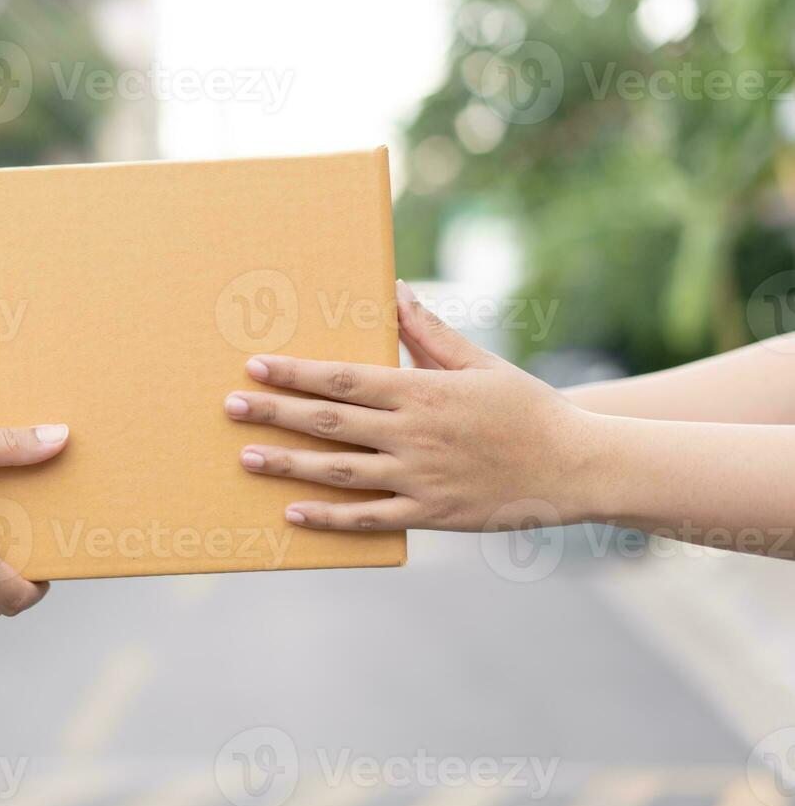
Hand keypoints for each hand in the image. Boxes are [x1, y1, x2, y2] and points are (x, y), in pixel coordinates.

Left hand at [225, 280, 595, 532]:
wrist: (576, 465)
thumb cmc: (524, 406)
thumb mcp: (477, 362)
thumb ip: (428, 331)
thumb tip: (393, 287)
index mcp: (422, 391)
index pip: (343, 380)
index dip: (295, 373)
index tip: (255, 366)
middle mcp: (414, 434)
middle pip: (330, 423)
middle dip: (275, 413)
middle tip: (229, 406)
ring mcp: (420, 477)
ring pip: (340, 471)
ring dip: (289, 464)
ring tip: (246, 456)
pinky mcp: (430, 513)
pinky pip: (370, 518)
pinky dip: (330, 517)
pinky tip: (293, 513)